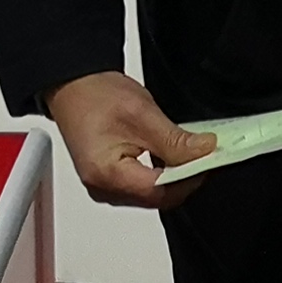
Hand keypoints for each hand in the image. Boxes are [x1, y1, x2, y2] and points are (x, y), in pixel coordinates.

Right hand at [45, 71, 210, 206]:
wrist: (72, 86)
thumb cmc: (94, 95)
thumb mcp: (142, 114)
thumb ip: (175, 139)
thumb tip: (205, 152)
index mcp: (107, 175)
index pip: (160, 191)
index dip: (190, 176)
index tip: (209, 159)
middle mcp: (103, 188)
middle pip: (158, 197)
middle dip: (184, 177)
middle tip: (204, 153)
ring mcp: (105, 187)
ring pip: (153, 194)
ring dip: (174, 175)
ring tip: (188, 151)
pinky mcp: (109, 181)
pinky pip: (143, 186)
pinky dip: (161, 172)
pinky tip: (171, 155)